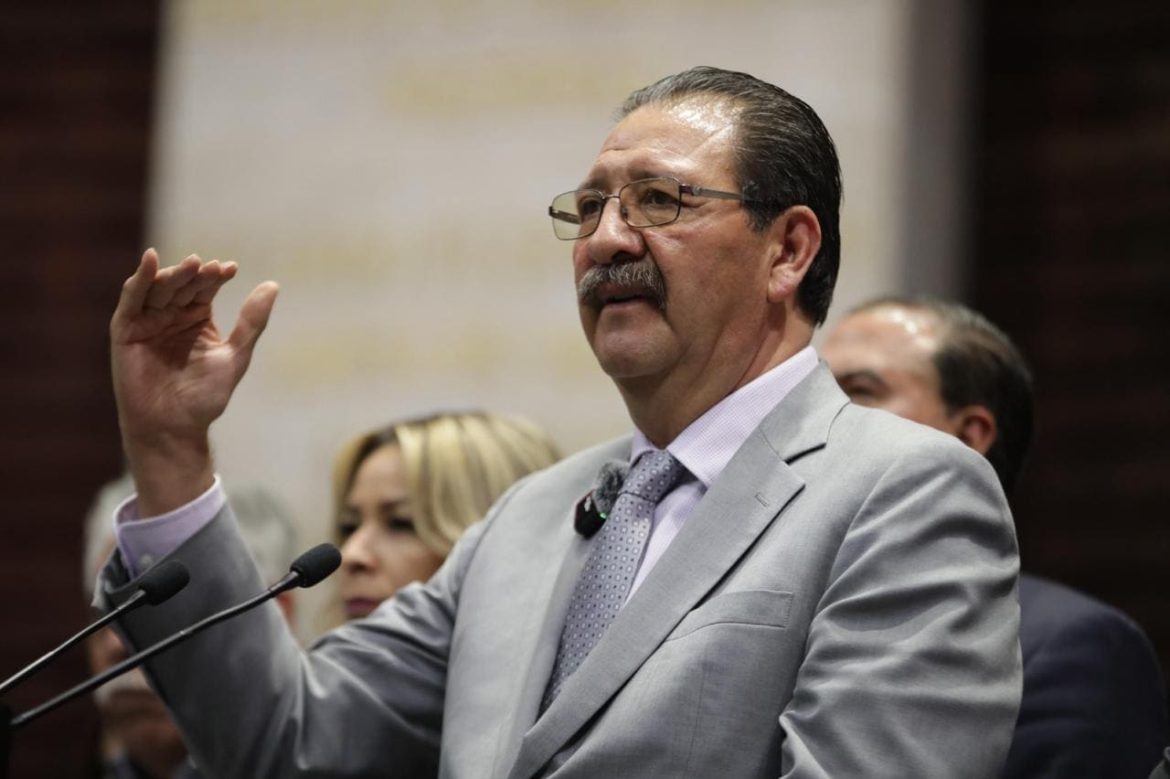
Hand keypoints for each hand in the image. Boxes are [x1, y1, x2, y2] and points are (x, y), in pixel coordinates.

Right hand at [110, 248, 277, 514]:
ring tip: (191, 265)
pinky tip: (149, 260)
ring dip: (173, 274)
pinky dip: (139, 279)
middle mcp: (170, 316)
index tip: (231, 269)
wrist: (174, 428)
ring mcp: (147, 322)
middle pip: (182, 285)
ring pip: (158, 288)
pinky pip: (131, 299)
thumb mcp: (235, 355)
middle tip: (211, 267)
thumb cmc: (204, 397)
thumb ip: (251, 322)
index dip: (216, 276)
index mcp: (196, 319)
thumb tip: (273, 284)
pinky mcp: (125, 330)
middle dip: (196, 274)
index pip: (206, 289)